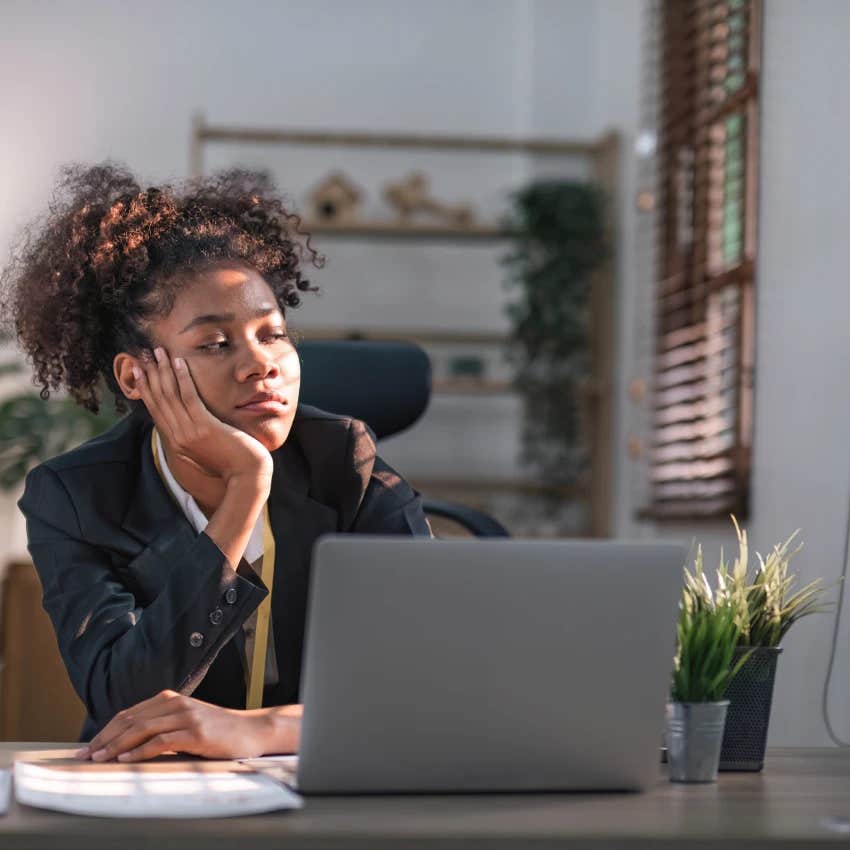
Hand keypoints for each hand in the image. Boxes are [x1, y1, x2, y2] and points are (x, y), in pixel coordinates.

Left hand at [75, 690, 272, 761]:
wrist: (250, 731)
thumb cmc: (216, 731)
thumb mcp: (186, 722)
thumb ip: (162, 725)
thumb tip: (126, 745)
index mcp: (171, 699)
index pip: (129, 714)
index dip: (106, 730)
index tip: (89, 747)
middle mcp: (176, 703)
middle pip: (131, 719)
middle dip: (105, 739)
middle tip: (86, 756)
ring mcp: (186, 717)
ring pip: (142, 729)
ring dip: (116, 746)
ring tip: (99, 759)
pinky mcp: (196, 733)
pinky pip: (161, 740)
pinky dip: (140, 751)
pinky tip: (126, 760)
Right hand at [133, 347, 272, 485]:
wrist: (247, 476)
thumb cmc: (231, 464)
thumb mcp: (204, 454)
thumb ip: (191, 443)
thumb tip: (184, 438)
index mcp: (176, 442)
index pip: (155, 410)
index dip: (145, 389)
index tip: (140, 371)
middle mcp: (178, 437)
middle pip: (158, 400)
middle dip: (150, 375)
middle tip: (143, 355)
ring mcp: (190, 432)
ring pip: (170, 395)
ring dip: (163, 371)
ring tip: (159, 352)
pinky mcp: (205, 426)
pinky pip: (189, 397)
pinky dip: (183, 378)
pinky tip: (179, 362)